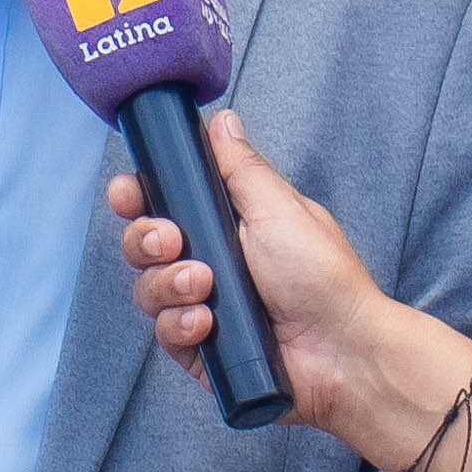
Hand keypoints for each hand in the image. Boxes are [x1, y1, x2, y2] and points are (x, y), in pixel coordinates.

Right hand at [109, 107, 466, 459]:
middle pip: (142, 244)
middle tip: (171, 241)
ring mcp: (201, 306)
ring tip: (204, 286)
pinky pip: (164, 333)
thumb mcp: (278, 207)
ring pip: (147, 289)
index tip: (130, 193)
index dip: (137, 196)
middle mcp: (209, 262)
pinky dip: (180, 325)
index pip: (163, 202)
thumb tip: (221, 121)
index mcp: (226, 223)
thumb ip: (239, 167)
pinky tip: (207, 323)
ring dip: (167, 284)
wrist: (342, 350)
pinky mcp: (200, 349)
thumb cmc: (322, 276)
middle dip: (145, 239)